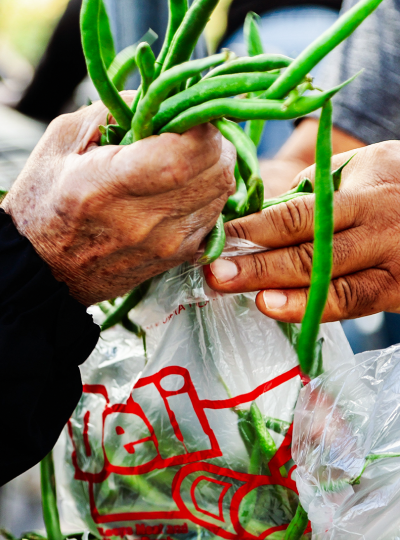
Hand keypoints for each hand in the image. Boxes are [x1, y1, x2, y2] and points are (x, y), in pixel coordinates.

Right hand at [1, 100, 235, 305]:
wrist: (38, 271)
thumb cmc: (41, 201)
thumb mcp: (60, 141)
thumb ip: (113, 110)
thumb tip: (159, 94)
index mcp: (108, 185)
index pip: (190, 150)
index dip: (199, 122)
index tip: (181, 113)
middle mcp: (143, 220)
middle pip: (217, 167)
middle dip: (210, 139)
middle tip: (185, 131)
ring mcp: (166, 244)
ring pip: (224, 190)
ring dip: (210, 166)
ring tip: (179, 159)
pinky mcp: (177, 259)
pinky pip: (215, 214)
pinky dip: (205, 194)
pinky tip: (177, 189)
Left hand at [205, 141, 399, 321]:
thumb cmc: (394, 185)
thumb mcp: (361, 170)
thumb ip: (314, 191)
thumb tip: (260, 216)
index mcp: (363, 191)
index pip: (298, 213)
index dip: (252, 229)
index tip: (216, 238)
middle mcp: (379, 227)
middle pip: (310, 252)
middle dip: (257, 266)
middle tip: (217, 275)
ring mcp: (392, 263)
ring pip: (331, 285)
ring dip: (284, 295)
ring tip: (250, 298)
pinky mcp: (399, 292)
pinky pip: (351, 305)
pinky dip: (312, 310)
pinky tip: (280, 312)